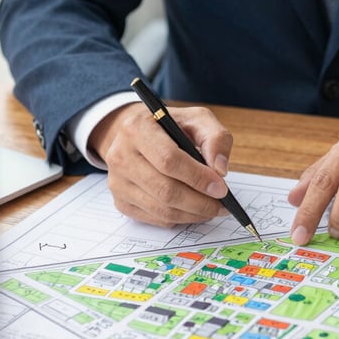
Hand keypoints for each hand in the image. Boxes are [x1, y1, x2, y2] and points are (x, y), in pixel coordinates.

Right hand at [89, 103, 232, 226]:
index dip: (198, 177)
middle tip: (221, 204)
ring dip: (193, 214)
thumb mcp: (197, 120)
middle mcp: (120, 155)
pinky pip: (155, 218)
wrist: (138, 135)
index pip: (169, 160)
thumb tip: (220, 170)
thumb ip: (215, 138)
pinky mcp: (120, 201)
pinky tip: (193, 210)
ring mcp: (117, 181)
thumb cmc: (170, 127)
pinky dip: (179, 218)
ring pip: (161, 209)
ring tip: (211, 208)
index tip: (221, 188)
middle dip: (200, 202)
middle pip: (165, 190)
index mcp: (137, 129)